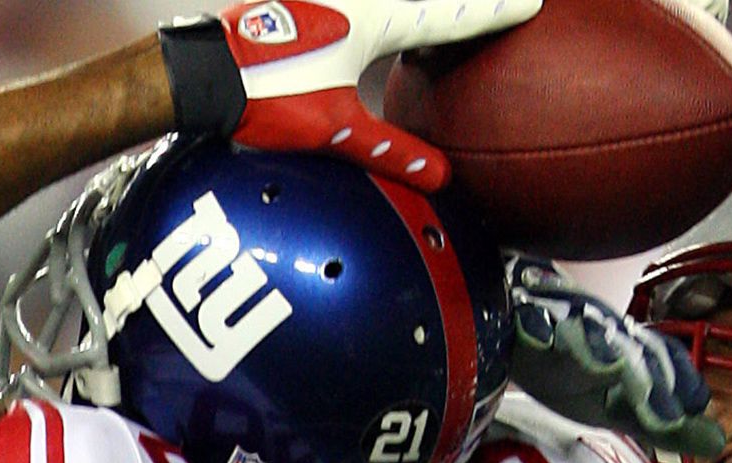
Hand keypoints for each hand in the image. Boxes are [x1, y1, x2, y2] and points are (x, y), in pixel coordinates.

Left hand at [160, 0, 542, 188]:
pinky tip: (386, 13)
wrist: (200, 69)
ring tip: (450, 11)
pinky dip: (391, 4)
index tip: (532, 4)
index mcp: (375, 18)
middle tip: (503, 2)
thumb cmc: (263, 95)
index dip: (493, 11)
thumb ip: (390, 148)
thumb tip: (441, 177)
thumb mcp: (333, 128)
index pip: (450, 13)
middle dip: (465, 0)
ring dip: (427, 1)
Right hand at [503, 253, 725, 457]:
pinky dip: (535, 328)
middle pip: (627, 349)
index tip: (693, 405)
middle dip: (645, 380)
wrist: (506, 337)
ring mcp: (559, 322)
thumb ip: (660, 424)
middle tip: (662, 417)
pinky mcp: (518, 321)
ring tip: (609, 369)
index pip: (661, 356)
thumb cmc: (565, 373)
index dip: (676, 377)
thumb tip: (718, 442)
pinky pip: (527, 322)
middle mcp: (598, 329)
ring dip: (596, 349)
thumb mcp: (612, 407)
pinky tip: (540, 340)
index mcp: (624, 346)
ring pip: (582, 332)